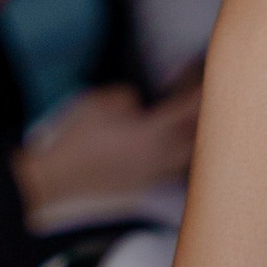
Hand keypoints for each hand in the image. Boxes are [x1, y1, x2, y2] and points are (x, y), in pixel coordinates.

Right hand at [14, 79, 198, 224]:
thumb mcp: (98, 104)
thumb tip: (138, 104)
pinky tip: (171, 147)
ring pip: (187, 157)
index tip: (210, 80)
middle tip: (207, 101)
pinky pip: (171, 169)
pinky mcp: (142, 186)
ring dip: (193, 140)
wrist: (56, 182)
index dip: (199, 93)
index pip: (186, 110)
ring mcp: (152, 175)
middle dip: (205, 118)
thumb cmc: (74, 141)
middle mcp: (158, 158)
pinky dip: (177, 156)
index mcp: (150, 134)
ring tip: (193, 124)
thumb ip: (127, 98)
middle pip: (197, 137)